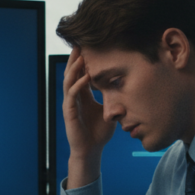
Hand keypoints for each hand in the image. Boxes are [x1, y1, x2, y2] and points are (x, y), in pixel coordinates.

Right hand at [63, 47, 115, 188]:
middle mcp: (74, 98)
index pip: (80, 74)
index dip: (83, 62)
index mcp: (83, 96)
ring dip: (74, 68)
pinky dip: (78, 85)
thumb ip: (111, 97)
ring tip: (80, 56)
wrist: (92, 150)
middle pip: (71, 73)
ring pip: (69, 81)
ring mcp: (70, 104)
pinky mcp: (69, 113)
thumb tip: (126, 85)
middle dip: (75, 59)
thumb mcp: (109, 110)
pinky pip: (72, 95)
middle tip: (79, 43)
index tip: (88, 47)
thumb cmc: (99, 132)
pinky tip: (85, 77)